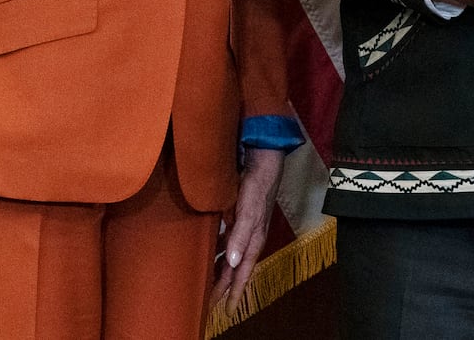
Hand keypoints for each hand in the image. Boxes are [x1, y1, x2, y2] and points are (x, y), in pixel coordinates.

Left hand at [212, 147, 284, 307]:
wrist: (264, 164)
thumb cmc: (257, 187)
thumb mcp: (248, 212)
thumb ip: (240, 236)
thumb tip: (233, 262)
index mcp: (253, 241)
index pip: (242, 274)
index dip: (234, 291)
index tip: (226, 309)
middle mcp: (249, 239)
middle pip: (236, 269)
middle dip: (225, 286)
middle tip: (211, 302)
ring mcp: (245, 229)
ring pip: (232, 257)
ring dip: (221, 271)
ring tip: (209, 283)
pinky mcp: (239, 219)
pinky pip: (228, 243)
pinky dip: (220, 253)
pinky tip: (211, 253)